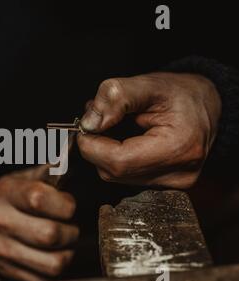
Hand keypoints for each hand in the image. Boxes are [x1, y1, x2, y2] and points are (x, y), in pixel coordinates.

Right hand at [0, 166, 77, 280]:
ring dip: (67, 252)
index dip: (64, 204)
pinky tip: (49, 253)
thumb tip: (73, 153)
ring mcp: (0, 250)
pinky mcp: (7, 272)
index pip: (39, 199)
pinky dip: (55, 266)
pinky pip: (47, 277)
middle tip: (67, 225)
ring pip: (54, 262)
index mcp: (4, 193)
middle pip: (50, 235)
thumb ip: (50, 171)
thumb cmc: (13, 197)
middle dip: (70, 231)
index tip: (67, 206)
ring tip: (61, 241)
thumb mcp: (25, 178)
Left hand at [77, 72, 221, 188]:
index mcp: (178, 148)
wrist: (205, 106)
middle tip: (100, 120)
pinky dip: (117, 159)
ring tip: (115, 127)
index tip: (85, 126)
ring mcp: (172, 185)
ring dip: (105, 152)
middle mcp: (177, 175)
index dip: (92, 145)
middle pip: (113, 172)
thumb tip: (89, 123)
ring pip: (116, 176)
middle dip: (97, 146)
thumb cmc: (181, 94)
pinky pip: (126, 177)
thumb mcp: (148, 84)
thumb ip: (115, 98)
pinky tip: (125, 142)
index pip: (118, 162)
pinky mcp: (165, 187)